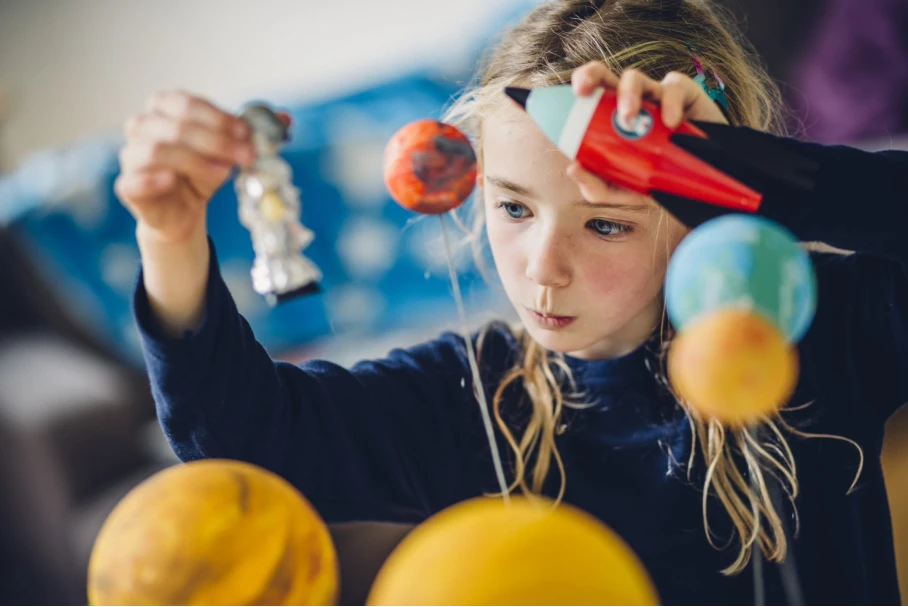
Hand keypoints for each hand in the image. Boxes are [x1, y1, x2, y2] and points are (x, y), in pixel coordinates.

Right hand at [116, 91, 254, 243]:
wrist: (183, 212)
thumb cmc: (202, 173)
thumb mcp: (229, 151)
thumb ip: (252, 134)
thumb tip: (286, 120)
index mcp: (165, 108)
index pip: (189, 104)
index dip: (220, 119)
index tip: (248, 135)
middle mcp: (143, 126)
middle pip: (177, 127)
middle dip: (216, 141)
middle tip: (246, 156)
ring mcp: (132, 155)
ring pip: (158, 150)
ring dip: (196, 160)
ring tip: (223, 174)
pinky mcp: (128, 186)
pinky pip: (135, 179)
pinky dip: (156, 179)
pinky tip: (175, 181)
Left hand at [565, 62, 727, 202]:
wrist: (702, 185)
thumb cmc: (657, 180)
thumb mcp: (623, 191)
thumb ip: (596, 186)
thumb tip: (573, 167)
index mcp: (608, 118)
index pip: (585, 97)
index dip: (571, 89)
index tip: (562, 97)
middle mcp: (628, 101)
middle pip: (603, 74)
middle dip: (589, 75)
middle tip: (584, 91)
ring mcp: (656, 95)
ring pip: (635, 78)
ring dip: (627, 95)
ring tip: (629, 119)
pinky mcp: (686, 94)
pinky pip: (674, 88)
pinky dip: (670, 103)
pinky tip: (670, 122)